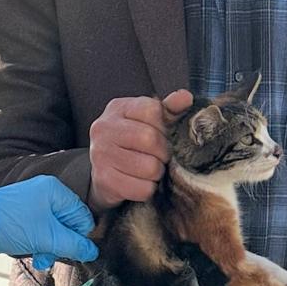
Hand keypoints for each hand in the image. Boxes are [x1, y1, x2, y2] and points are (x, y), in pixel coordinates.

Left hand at [0, 176, 96, 270]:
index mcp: (56, 190)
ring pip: (54, 229)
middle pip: (68, 224)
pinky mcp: (24, 211)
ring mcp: (34, 201)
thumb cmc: (11, 225)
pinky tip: (32, 252)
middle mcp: (46, 191)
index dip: (80, 237)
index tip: (73, 252)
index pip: (82, 216)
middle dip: (61, 244)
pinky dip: (39, 242)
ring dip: (49, 247)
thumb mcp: (48, 238)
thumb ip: (74, 245)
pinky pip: (41, 228)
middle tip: (50, 256)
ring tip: (39, 257)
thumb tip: (92, 251)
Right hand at [87, 90, 193, 211]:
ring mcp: (100, 154)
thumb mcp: (151, 121)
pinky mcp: (103, 180)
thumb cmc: (134, 142)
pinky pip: (143, 189)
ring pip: (150, 167)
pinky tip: (140, 182)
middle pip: (150, 139)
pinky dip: (148, 189)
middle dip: (163, 152)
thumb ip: (169, 109)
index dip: (164, 126)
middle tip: (159, 156)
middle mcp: (103, 128)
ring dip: (157, 172)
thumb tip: (186, 97)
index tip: (161, 134)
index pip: (152, 110)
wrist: (106, 171)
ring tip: (149, 169)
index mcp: (117, 108)